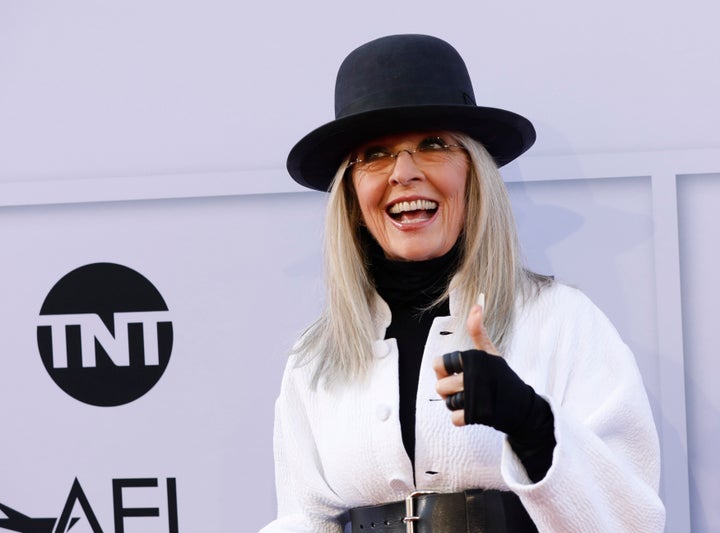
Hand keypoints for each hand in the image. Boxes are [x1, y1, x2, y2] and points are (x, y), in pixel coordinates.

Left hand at [433, 303, 499, 425]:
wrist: (523, 405)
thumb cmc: (502, 377)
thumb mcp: (490, 353)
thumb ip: (478, 331)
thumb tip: (477, 304)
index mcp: (473, 358)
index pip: (437, 363)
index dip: (444, 370)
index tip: (457, 372)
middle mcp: (474, 375)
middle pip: (440, 387)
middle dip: (450, 391)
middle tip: (465, 389)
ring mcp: (476, 395)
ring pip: (447, 403)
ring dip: (456, 404)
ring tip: (471, 399)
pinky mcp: (478, 414)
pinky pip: (455, 418)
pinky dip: (462, 418)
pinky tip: (473, 411)